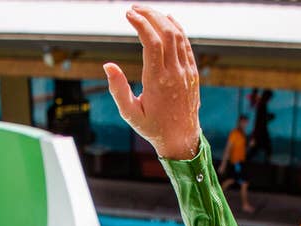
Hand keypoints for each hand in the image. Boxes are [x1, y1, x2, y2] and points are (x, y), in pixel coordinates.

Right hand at [104, 5, 200, 159]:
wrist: (182, 139)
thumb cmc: (153, 127)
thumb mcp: (129, 113)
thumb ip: (117, 89)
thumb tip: (108, 65)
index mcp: (157, 81)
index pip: (151, 42)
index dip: (140, 24)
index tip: (128, 15)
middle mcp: (174, 73)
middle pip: (165, 32)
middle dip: (150, 15)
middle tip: (134, 9)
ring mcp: (186, 71)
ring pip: (178, 35)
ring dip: (162, 19)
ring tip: (147, 12)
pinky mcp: (192, 72)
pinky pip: (186, 44)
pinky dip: (177, 28)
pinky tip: (167, 20)